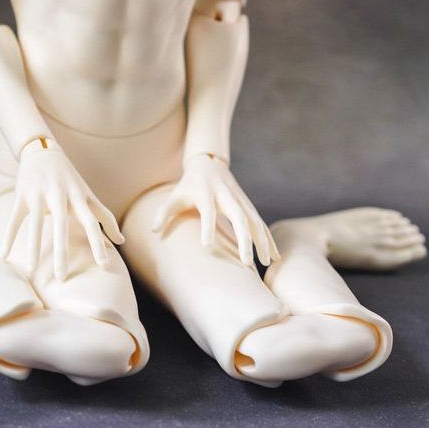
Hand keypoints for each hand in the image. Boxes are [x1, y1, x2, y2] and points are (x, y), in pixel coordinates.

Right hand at [0, 139, 124, 279]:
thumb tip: (122, 242)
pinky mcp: (22, 195)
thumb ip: (105, 218)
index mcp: (78, 197)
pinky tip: (3, 256)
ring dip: (32, 248)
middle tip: (62, 277)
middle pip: (61, 225)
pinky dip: (8, 237)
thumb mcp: (88, 195)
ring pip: (35, 224)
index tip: (104, 266)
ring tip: (31, 270)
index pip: (91, 222)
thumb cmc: (69, 179)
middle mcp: (59, 195)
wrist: (43, 150)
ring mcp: (39, 194)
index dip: (98, 243)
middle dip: (61, 251)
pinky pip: (14, 219)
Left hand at [151, 154, 279, 266]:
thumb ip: (164, 212)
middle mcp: (225, 195)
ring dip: (262, 241)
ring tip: (266, 263)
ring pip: (254, 220)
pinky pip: (260, 223)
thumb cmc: (188, 186)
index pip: (207, 211)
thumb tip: (153, 231)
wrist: (208, 164)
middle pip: (239, 217)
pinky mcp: (247, 204)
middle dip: (244, 240)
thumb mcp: (174, 196)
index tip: (206, 246)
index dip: (207, 227)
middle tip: (245, 263)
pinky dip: (268, 238)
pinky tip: (274, 256)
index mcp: (205, 193)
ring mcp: (239, 199)